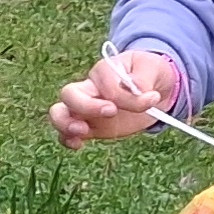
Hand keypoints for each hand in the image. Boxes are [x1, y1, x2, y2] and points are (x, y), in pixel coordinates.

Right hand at [51, 48, 182, 146]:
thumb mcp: (153, 68)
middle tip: (111, 112)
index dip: (124, 95)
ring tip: (82, 131)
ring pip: (60, 113)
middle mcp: (90, 89)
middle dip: (85, 106)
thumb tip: (140, 92)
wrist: (154, 87)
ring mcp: (88, 109)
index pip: (105, 83)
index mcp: (104, 71)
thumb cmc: (150, 72)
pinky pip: (68, 133)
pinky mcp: (92, 126)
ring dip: (65, 123)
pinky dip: (68, 139)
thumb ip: (144, 78)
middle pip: (69, 94)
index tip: (150, 97)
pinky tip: (79, 145)